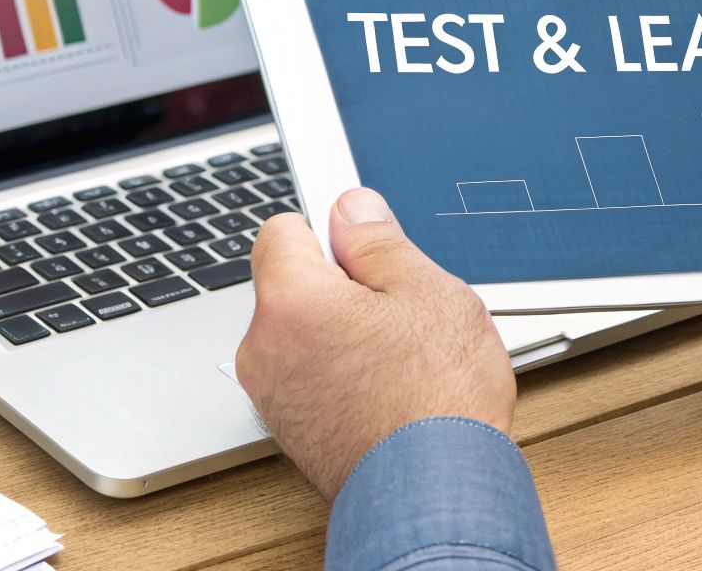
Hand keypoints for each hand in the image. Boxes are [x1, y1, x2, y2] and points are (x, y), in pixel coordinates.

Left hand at [236, 187, 515, 496]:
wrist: (437, 493)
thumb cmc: (437, 398)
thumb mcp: (426, 290)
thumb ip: (378, 241)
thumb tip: (350, 209)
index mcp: (289, 300)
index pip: (280, 230)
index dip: (330, 231)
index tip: (364, 246)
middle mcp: (264, 348)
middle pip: (291, 286)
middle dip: (338, 288)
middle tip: (397, 309)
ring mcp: (273, 396)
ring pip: (302, 335)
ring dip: (339, 334)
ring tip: (399, 356)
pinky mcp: (291, 431)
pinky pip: (308, 378)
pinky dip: (338, 375)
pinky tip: (387, 389)